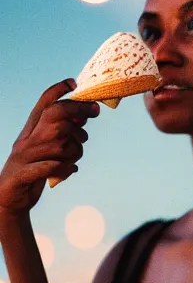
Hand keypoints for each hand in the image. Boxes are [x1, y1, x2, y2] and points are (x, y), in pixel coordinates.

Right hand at [0, 79, 98, 217]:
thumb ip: (63, 131)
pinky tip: (70, 171)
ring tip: (74, 160)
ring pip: (61, 144)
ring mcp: (23, 157)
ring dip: (76, 151)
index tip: (73, 82)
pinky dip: (66, 168)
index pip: (43, 104)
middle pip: (55, 116)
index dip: (57, 90)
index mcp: (31, 130)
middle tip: (92, 117)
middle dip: (79, 113)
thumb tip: (84, 115)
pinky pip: (51, 166)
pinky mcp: (22, 176)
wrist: (10, 200)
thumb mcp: (47, 147)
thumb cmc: (36, 169)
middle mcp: (26, 140)